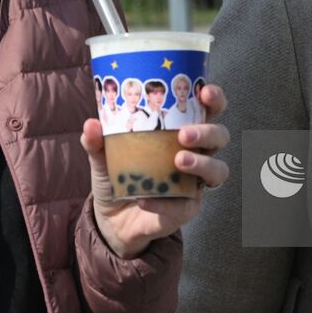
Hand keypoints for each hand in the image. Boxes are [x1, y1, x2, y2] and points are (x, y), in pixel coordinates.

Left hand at [80, 83, 230, 258]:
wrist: (111, 220)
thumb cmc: (118, 176)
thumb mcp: (103, 156)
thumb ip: (97, 141)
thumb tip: (91, 125)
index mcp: (180, 131)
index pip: (207, 109)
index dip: (214, 99)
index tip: (205, 92)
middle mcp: (195, 153)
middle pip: (220, 136)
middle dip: (208, 131)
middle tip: (185, 134)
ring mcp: (194, 182)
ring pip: (218, 170)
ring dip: (202, 163)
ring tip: (178, 161)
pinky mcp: (187, 208)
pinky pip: (188, 205)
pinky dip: (166, 203)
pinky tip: (146, 201)